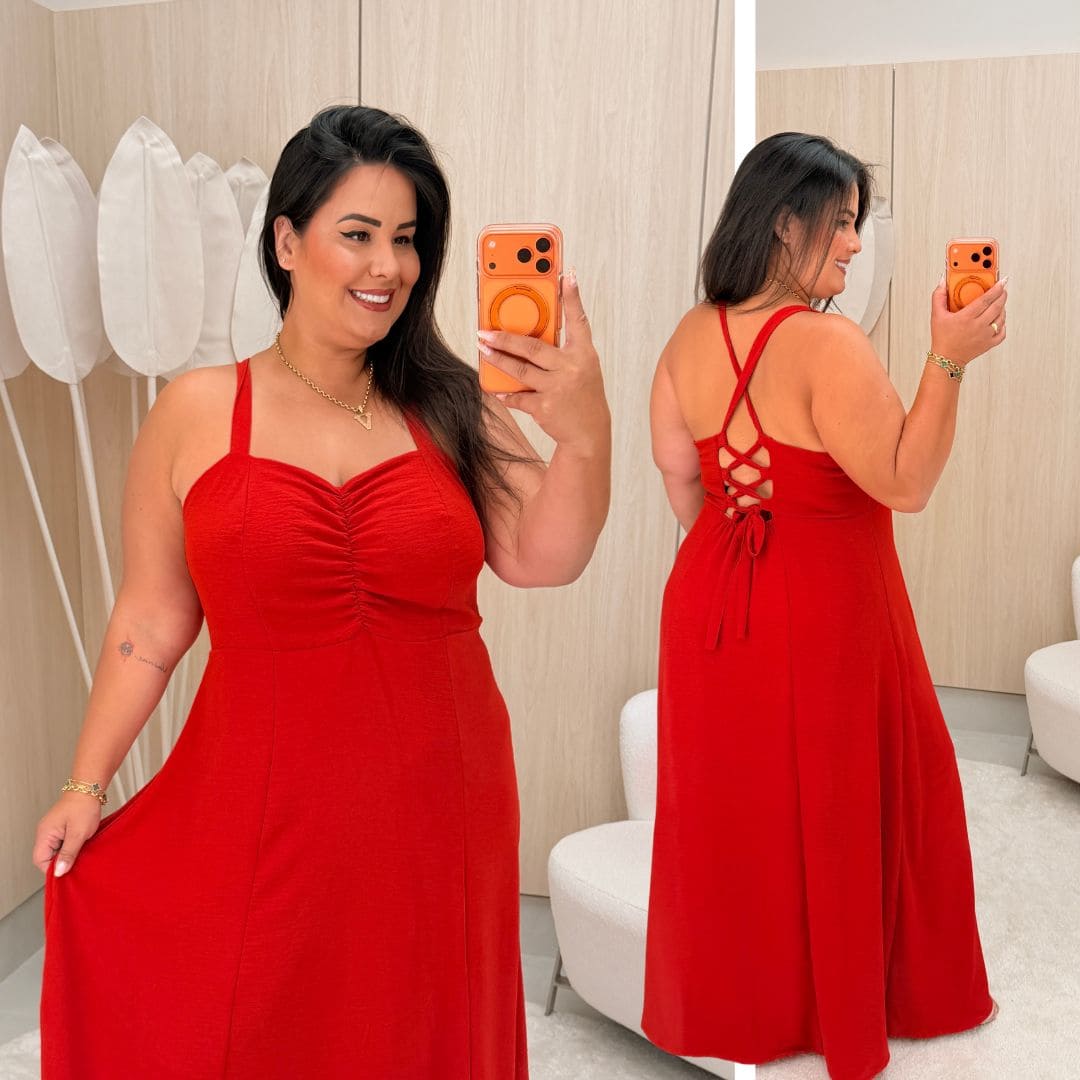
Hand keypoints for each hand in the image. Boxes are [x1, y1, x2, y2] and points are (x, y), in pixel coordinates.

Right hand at [33, 792, 102, 876]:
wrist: (90, 788)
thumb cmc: (83, 806)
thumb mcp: (78, 834)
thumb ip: (68, 854)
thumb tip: (59, 872)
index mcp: (44, 834)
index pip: (40, 860)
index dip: (53, 868)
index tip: (67, 870)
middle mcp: (45, 832)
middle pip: (48, 856)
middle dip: (62, 861)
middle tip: (77, 860)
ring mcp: (53, 829)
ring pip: (57, 850)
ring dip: (68, 853)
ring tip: (81, 850)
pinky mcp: (61, 827)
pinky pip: (63, 843)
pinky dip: (71, 845)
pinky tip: (81, 844)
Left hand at [477, 268, 609, 450]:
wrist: (589, 434)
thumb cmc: (583, 396)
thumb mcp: (582, 368)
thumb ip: (561, 351)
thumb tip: (529, 336)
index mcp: (584, 354)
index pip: (578, 320)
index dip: (572, 297)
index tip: (565, 274)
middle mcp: (572, 368)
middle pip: (532, 347)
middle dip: (505, 338)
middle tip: (484, 331)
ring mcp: (558, 388)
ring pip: (520, 370)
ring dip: (497, 359)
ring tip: (482, 349)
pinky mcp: (544, 407)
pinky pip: (518, 396)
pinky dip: (505, 392)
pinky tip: (494, 388)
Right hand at [930, 274, 1007, 365]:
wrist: (946, 359)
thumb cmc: (942, 338)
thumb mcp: (936, 315)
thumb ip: (938, 296)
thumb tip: (942, 282)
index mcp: (966, 318)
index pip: (986, 299)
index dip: (996, 289)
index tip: (1002, 281)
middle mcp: (978, 326)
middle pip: (997, 306)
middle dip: (1002, 295)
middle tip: (1002, 289)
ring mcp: (985, 336)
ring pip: (1001, 318)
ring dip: (1003, 308)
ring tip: (999, 303)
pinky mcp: (989, 344)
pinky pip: (1003, 332)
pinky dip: (1003, 324)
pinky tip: (998, 320)